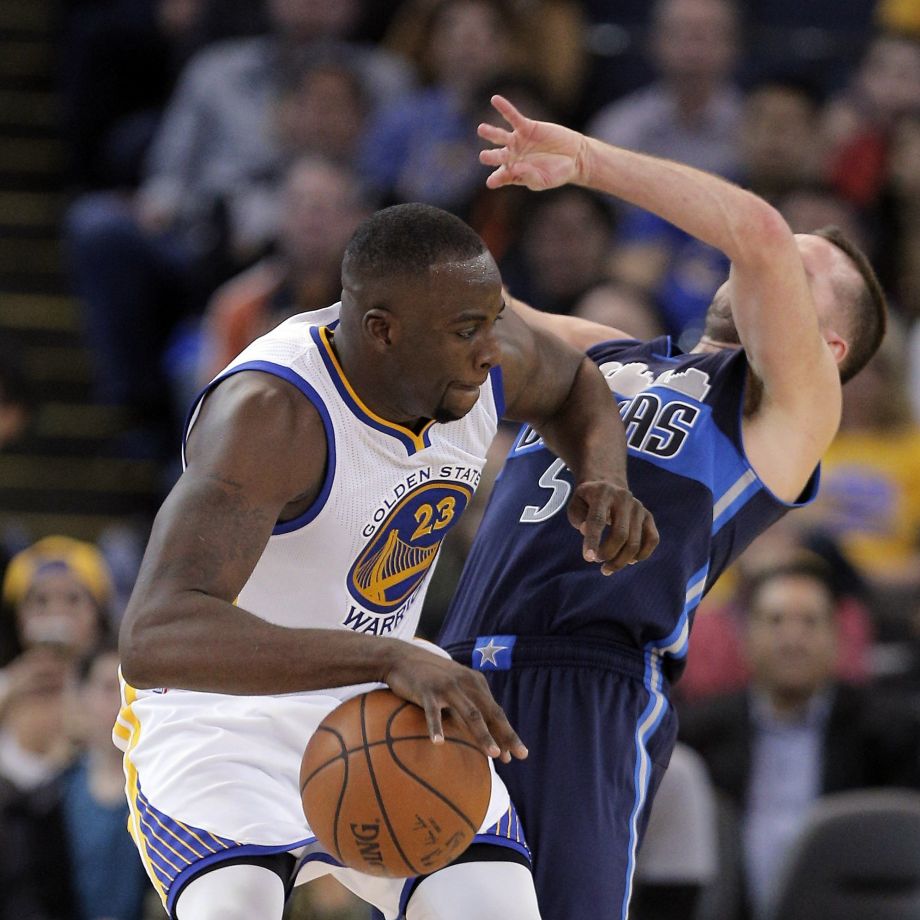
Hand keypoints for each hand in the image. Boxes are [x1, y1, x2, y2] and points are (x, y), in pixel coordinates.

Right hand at [383, 643, 526, 762]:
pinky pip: (433, 711)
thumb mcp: (455, 686)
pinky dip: (437, 727)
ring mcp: (447, 686)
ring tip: (493, 754)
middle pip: (489, 713)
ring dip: (483, 734)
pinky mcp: (427, 690)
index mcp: (475, 683)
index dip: (507, 733)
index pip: (495, 712)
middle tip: (518, 757)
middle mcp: (466, 683)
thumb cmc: (431, 678)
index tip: (519, 755)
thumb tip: (483, 733)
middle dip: (505, 735)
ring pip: (469, 713)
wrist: (401, 657)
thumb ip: (469, 704)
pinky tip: (439, 743)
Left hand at [478, 94, 587, 190]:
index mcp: (513, 174)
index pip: (501, 177)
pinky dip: (505, 108)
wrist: (573, 157)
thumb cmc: (557, 173)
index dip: (496, 179)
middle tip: (484, 156)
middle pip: (498, 156)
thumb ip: (529, 176)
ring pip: (500, 136)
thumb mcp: (544, 180)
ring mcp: (517, 141)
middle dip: (491, 156)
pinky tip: (495, 99)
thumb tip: (514, 168)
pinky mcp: (526, 127)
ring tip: (481, 129)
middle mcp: (511, 157)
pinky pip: (513, 117)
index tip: (492, 182)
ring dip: (491, 132)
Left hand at [567, 480, 658, 574]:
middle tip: (596, 560)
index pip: (598, 519)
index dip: (593, 540)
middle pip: (620, 534)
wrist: (607, 484)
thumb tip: (586, 530)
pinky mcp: (648, 516)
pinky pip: (652, 540)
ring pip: (635, 542)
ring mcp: (638, 507)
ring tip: (607, 568)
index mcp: (602, 493)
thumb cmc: (587, 501)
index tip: (588, 558)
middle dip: (607, 554)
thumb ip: (578, 518)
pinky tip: (629, 561)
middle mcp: (624, 498)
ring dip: (620, 561)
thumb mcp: (576, 505)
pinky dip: (642, 555)